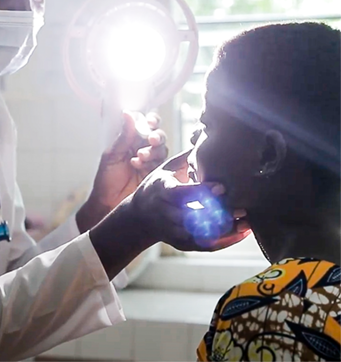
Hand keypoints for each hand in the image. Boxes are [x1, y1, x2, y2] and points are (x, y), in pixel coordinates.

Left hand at [91, 111, 167, 209]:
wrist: (108, 203)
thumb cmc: (106, 179)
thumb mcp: (112, 155)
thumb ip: (123, 136)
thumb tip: (128, 113)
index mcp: (130, 139)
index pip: (145, 123)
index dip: (150, 120)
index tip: (149, 121)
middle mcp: (142, 147)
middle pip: (158, 134)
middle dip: (157, 135)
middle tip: (151, 139)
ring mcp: (151, 160)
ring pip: (162, 148)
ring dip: (153, 150)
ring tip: (139, 157)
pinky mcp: (156, 173)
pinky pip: (162, 163)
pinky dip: (151, 162)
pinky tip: (138, 165)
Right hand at [128, 150, 250, 250]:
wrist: (138, 218)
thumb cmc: (155, 188)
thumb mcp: (163, 170)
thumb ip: (184, 159)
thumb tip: (204, 139)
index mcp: (162, 190)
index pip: (181, 193)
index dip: (201, 191)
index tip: (223, 187)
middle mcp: (165, 211)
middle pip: (193, 216)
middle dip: (218, 213)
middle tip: (243, 207)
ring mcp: (172, 229)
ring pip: (200, 234)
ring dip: (225, 230)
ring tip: (247, 222)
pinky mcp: (179, 242)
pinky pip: (203, 246)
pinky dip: (223, 242)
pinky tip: (240, 234)